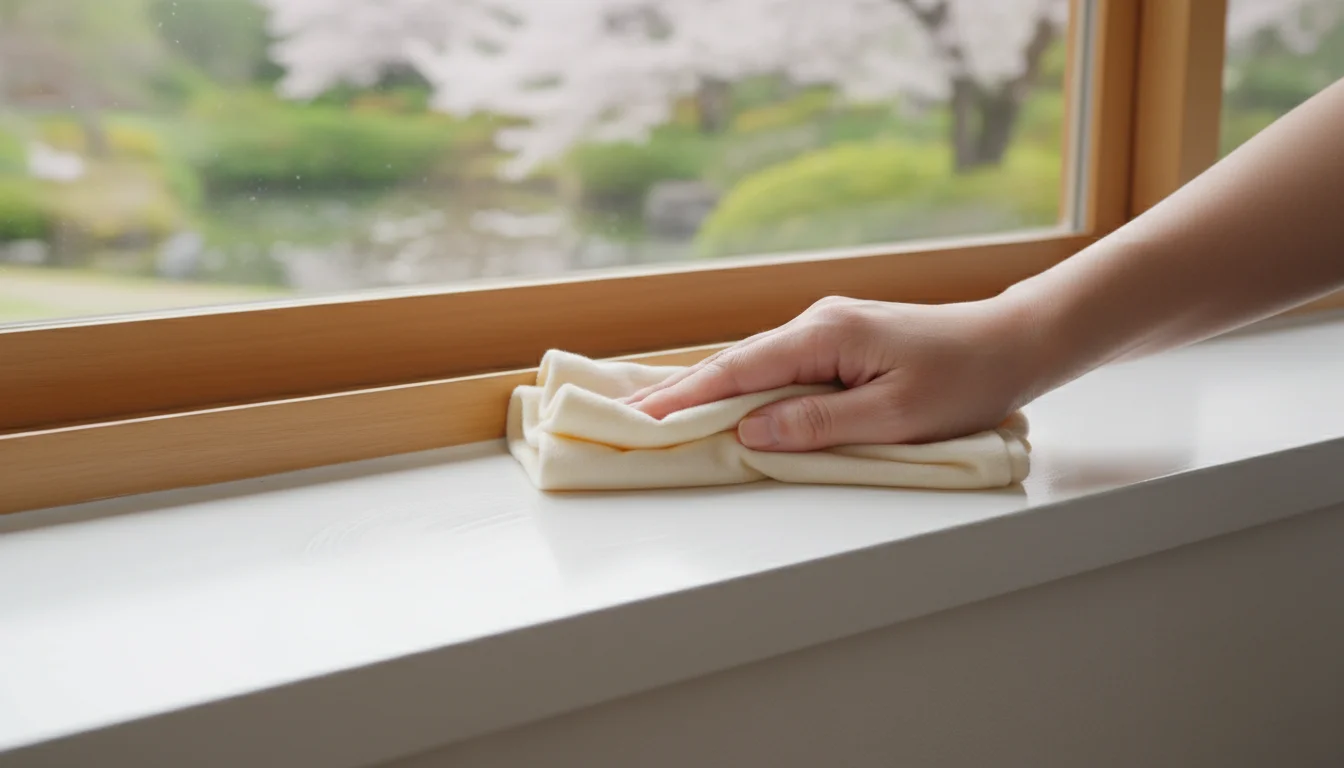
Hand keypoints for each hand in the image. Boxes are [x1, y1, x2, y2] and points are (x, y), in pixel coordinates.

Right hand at [625, 296, 1043, 450]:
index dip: (686, 397)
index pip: (739, 370)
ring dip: (707, 390)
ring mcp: (827, 329)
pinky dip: (742, 386)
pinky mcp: (839, 342)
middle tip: (625, 418)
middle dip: (679, 392)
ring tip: (657, 414)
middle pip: (735, 362)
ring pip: (754, 364)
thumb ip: (819, 424)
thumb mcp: (894, 414)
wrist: (1013, 341)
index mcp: (826, 334)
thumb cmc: (965, 379)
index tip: (640, 419)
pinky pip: (777, 367)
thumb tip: (750, 431)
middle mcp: (817, 322)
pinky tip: (720, 400)